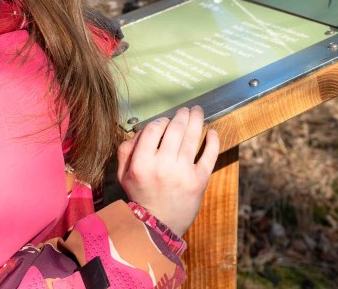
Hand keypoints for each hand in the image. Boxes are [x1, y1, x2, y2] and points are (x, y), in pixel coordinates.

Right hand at [116, 106, 219, 235]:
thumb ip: (126, 150)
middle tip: (186, 110)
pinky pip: (209, 155)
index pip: (154, 128)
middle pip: (176, 128)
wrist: (158, 227)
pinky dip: (213, 140)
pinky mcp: (199, 181)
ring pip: (193, 137)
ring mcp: (182, 173)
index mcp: (141, 163)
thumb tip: (142, 129)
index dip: (161, 120)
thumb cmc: (141, 196)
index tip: (165, 121)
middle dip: (182, 115)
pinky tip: (212, 132)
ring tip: (198, 112)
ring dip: (197, 120)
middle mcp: (162, 165)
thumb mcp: (124, 175)